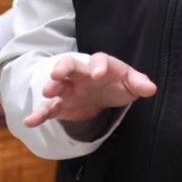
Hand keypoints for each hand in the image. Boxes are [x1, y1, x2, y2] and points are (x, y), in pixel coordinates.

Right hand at [23, 52, 155, 128]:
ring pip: (57, 84)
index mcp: (100, 65)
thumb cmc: (117, 83)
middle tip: (57, 74)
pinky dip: (39, 114)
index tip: (98, 74)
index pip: (98, 60)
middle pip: (70, 65)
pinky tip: (30, 122)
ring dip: (51, 87)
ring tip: (47, 93)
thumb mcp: (130, 82)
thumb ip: (139, 83)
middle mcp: (81, 73)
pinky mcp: (62, 105)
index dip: (98, 66)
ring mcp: (69, 88)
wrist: (102, 93)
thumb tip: (151, 88)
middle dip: (63, 68)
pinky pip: (48, 108)